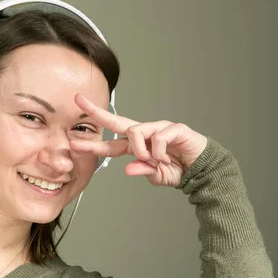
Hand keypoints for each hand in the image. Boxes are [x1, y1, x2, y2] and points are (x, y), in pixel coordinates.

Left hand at [70, 93, 207, 186]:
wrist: (204, 170)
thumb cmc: (180, 170)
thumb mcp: (158, 175)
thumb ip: (143, 170)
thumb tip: (128, 169)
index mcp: (137, 145)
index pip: (111, 143)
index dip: (93, 144)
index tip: (73, 144)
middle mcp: (145, 132)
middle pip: (116, 120)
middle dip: (96, 112)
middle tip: (78, 101)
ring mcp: (159, 128)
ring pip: (136, 132)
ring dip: (141, 150)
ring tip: (155, 161)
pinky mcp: (174, 128)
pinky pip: (158, 138)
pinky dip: (160, 152)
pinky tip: (169, 158)